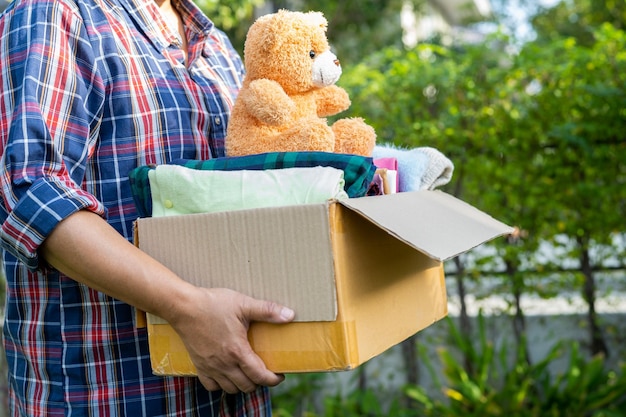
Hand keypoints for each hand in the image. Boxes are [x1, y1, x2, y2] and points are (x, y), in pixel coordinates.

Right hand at [169, 287, 294, 393]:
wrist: (184, 307)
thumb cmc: (213, 304)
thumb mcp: (244, 304)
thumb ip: (268, 311)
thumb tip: (290, 315)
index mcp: (238, 351)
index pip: (260, 376)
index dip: (273, 380)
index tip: (280, 375)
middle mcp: (224, 364)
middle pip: (247, 386)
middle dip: (259, 382)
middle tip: (265, 371)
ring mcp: (210, 367)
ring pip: (230, 389)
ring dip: (242, 385)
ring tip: (248, 373)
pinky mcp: (198, 365)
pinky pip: (211, 386)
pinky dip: (221, 385)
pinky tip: (227, 374)